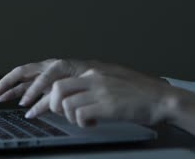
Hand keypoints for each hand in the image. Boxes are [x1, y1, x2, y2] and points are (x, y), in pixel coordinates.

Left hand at [37, 68, 172, 126]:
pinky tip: (93, 123)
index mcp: (95, 70)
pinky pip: (81, 115)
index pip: (60, 77)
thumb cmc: (140, 93)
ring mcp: (101, 90)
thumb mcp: (113, 81)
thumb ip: (93, 84)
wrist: (162, 99)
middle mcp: (95, 76)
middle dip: (51, 106)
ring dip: (70, 117)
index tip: (33, 106)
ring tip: (83, 120)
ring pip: (66, 103)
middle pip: (57, 89)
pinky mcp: (107, 105)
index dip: (43, 94)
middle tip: (56, 115)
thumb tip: (73, 96)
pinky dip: (83, 123)